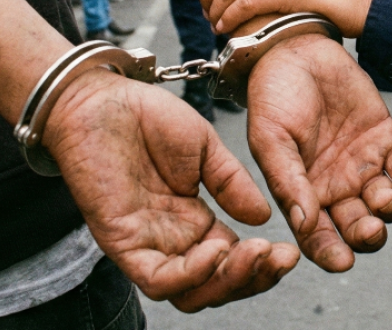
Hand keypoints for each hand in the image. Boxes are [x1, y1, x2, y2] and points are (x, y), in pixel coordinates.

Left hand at [43, 68, 300, 310]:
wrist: (102, 98)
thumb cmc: (146, 118)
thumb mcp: (205, 150)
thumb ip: (232, 184)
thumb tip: (264, 217)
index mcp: (194, 222)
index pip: (232, 262)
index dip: (263, 264)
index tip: (290, 252)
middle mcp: (172, 241)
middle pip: (215, 286)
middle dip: (253, 281)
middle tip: (279, 259)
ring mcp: (147, 244)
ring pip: (189, 293)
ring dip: (227, 282)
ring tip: (254, 254)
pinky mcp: (121, 241)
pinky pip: (157, 279)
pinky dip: (190, 275)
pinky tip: (216, 251)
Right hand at [245, 33, 391, 271]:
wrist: (296, 50)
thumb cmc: (273, 95)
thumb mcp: (270, 140)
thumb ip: (287, 182)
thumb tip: (304, 224)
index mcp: (303, 193)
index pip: (319, 236)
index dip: (331, 253)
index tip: (343, 261)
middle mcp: (336, 185)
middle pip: (358, 225)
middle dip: (367, 234)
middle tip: (370, 230)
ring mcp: (363, 164)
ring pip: (385, 201)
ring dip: (390, 207)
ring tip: (385, 197)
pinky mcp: (386, 139)